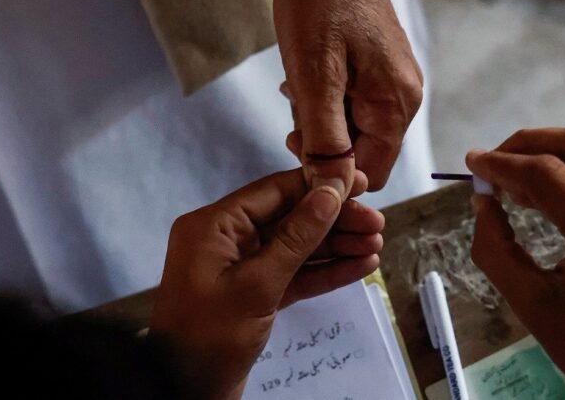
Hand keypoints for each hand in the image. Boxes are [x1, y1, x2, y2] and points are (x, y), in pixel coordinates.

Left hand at [150, 169, 382, 399]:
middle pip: (290, 218)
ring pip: (297, 247)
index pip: (274, 192)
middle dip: (334, 221)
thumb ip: (296, 238)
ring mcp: (242, 267)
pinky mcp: (256, 293)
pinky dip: (324, 271)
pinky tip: (359, 267)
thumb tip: (329, 194)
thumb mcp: (257, 285)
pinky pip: (294, 274)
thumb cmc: (211, 336)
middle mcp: (228, 239)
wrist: (186, 392)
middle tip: (377, 223)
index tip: (360, 185)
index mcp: (215, 226)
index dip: (319, 186)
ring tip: (376, 245)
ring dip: (336, 246)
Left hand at [274, 0, 422, 198]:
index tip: (300, 146)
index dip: (333, 173)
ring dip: (321, 121)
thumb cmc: (320, 3)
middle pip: (363, 153)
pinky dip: (327, 102)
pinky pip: (354, 107)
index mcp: (395, 104)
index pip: (370, 173)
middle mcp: (403, 100)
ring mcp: (394, 85)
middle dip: (324, 142)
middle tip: (296, 109)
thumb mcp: (313, 75)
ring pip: (355, 131)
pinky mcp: (380, 73)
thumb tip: (332, 186)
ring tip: (300, 87)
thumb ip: (324, 136)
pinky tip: (309, 79)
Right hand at [466, 126, 564, 398]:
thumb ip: (495, 246)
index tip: (472, 164)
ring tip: (522, 178)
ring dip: (559, 155)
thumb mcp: (530, 303)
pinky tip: (560, 192)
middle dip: (530, 143)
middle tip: (496, 159)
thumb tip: (481, 200)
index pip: (546, 175)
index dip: (501, 164)